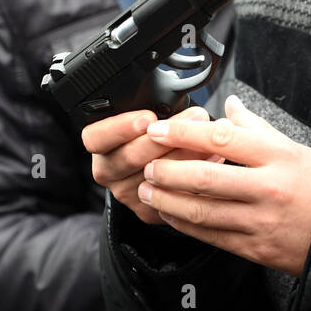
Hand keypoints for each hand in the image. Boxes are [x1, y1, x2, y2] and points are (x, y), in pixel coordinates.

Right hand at [83, 105, 222, 224]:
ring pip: (153, 177)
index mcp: (101, 145)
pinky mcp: (147, 211)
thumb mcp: (147, 110)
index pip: (95, 138)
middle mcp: (108, 171)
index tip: (148, 118)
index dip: (120, 128)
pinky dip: (195, 175)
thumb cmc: (156, 130)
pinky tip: (214, 159)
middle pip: (129, 158)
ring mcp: (126, 193)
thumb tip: (173, 99)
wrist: (162, 160)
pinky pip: (171, 195)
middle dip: (166, 137)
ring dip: (186, 155)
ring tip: (211, 138)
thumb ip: (151, 105)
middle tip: (196, 118)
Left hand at [136, 95, 310, 275]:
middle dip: (167, 170)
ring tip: (147, 190)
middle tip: (146, 163)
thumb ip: (256, 127)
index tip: (158, 130)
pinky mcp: (256, 247)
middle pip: (205, 177)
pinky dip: (184, 224)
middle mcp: (267, 187)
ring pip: (203, 210)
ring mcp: (260, 220)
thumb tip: (230, 105)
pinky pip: (211, 236)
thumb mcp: (294, 147)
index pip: (221, 139)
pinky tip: (170, 215)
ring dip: (168, 200)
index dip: (183, 134)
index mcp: (277, 156)